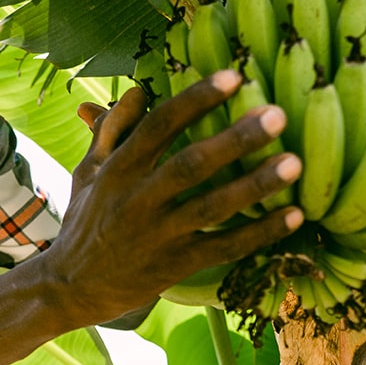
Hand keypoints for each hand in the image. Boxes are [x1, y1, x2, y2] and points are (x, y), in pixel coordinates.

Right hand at [43, 69, 302, 326]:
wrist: (69, 288)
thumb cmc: (85, 221)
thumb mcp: (88, 172)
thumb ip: (112, 130)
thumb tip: (138, 89)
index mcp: (118, 169)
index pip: (159, 126)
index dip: (195, 100)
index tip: (234, 76)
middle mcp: (137, 200)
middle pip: (191, 164)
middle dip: (235, 139)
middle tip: (277, 115)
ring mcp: (157, 236)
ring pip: (212, 207)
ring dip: (255, 185)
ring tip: (295, 163)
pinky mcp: (173, 267)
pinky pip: (223, 248)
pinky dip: (259, 234)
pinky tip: (293, 216)